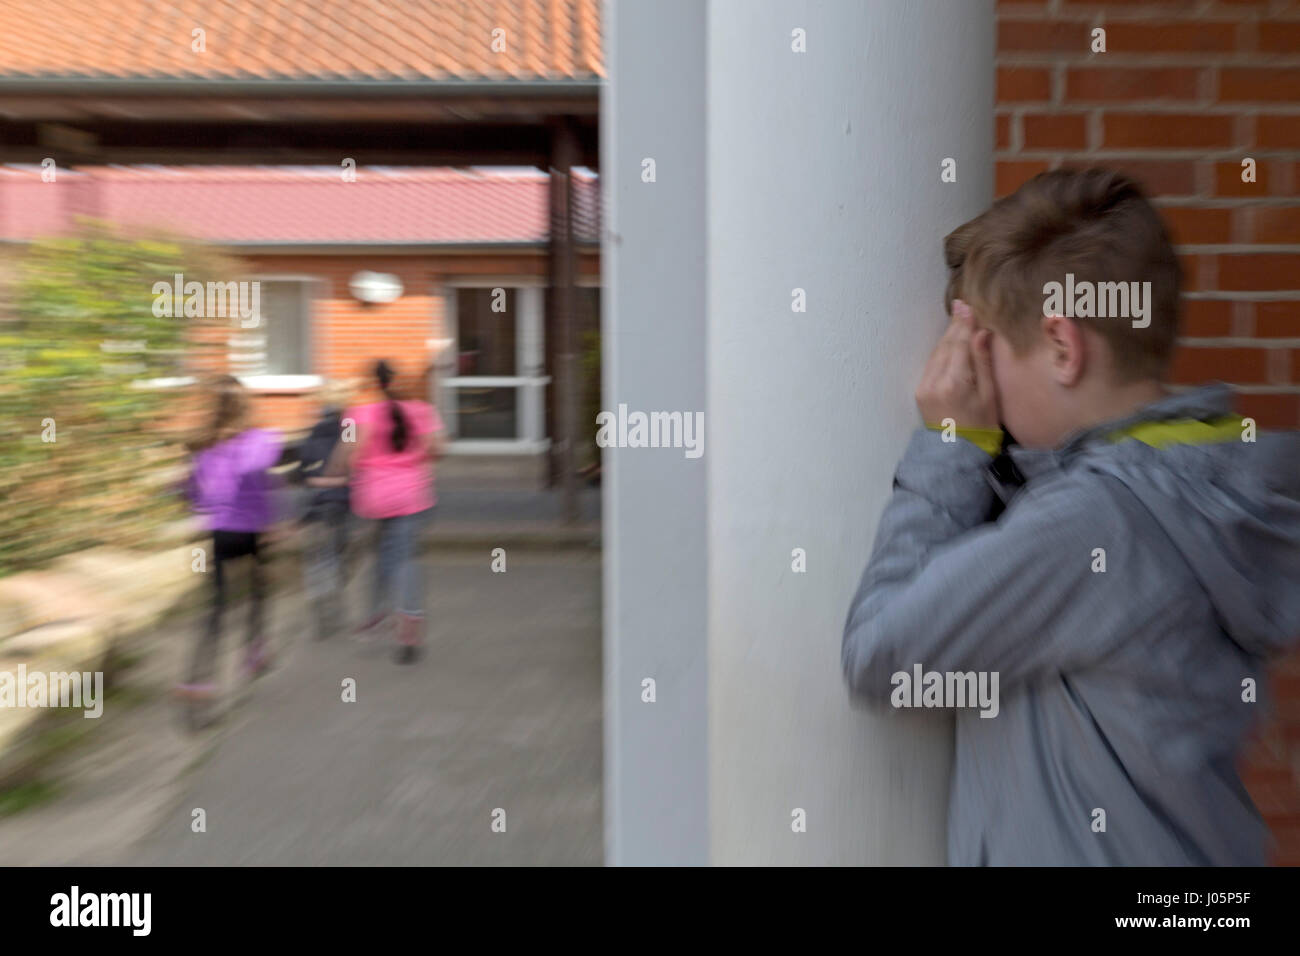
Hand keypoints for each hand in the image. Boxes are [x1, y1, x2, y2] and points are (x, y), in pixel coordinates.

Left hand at [915, 299, 998, 430]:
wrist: (957, 454)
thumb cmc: (982, 427)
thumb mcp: (990, 396)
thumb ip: (983, 362)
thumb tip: (980, 333)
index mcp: (955, 384)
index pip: (959, 345)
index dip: (964, 324)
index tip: (966, 306)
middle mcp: (934, 383)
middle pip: (946, 346)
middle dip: (955, 326)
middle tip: (962, 305)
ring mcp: (924, 388)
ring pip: (937, 353)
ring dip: (948, 337)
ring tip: (958, 319)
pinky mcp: (920, 392)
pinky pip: (932, 365)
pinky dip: (942, 351)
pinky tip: (950, 343)